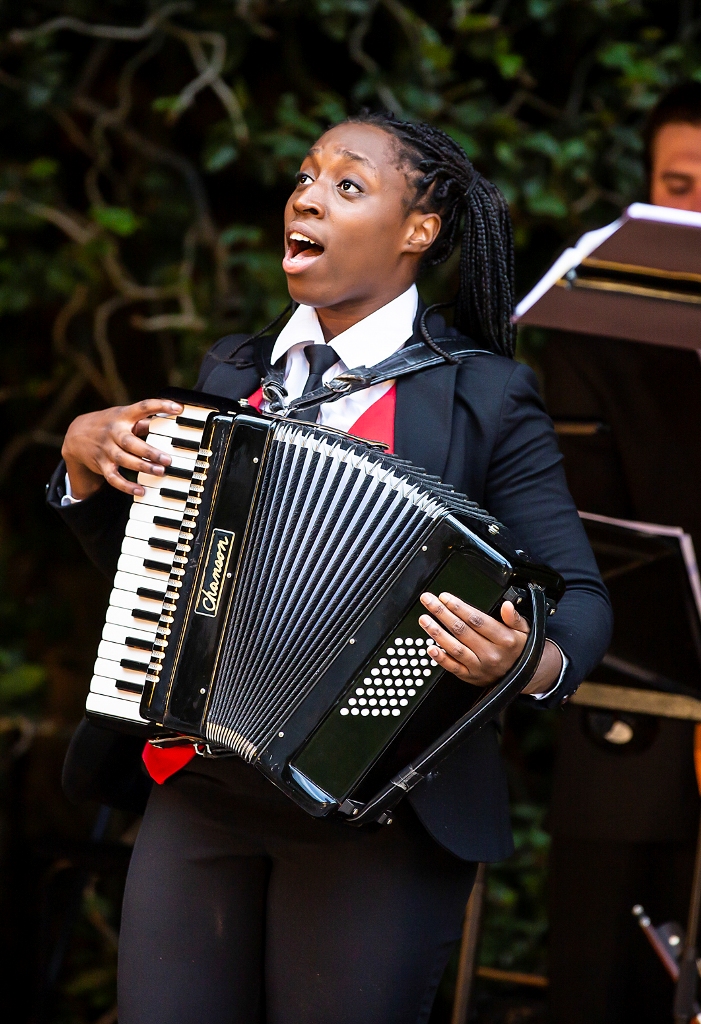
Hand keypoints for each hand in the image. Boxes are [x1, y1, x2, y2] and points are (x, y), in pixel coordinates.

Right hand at [62, 399, 183, 498]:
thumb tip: (169, 420)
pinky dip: (126, 486)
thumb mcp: (123, 416)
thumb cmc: (109, 424)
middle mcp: (113, 432)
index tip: (178, 408)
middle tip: (167, 459)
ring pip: (123, 460)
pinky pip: (113, 478)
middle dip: (149, 451)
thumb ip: (144, 420)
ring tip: (160, 472)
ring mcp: (106, 449)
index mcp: (123, 415)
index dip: (160, 405)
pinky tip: (141, 490)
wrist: (77, 435)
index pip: (143, 407)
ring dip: (142, 467)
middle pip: (130, 442)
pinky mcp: (102, 465)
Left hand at [418, 591, 561, 694]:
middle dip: (442, 613)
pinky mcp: (472, 676)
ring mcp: (480, 666)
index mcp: (504, 639)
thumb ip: (514, 617)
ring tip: (424, 619)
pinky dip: (440, 658)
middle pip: (462, 631)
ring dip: (437, 633)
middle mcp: (491, 653)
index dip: (459, 608)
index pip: (477, 621)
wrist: (525, 676)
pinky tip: (430, 648)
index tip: (445, 597)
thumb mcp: (524, 630)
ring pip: (455, 648)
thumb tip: (507, 606)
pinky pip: (453, 667)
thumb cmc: (520, 648)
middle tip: (428, 601)